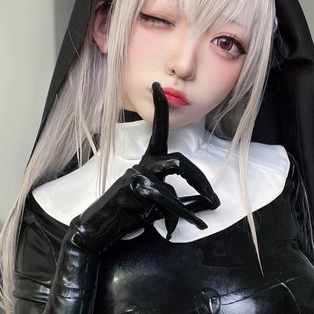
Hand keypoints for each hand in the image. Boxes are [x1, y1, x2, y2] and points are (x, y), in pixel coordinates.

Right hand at [67, 82, 219, 251]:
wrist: (99, 227)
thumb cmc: (129, 214)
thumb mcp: (158, 207)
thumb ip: (180, 201)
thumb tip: (207, 204)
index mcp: (147, 163)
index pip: (157, 132)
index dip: (159, 109)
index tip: (158, 86)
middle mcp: (143, 165)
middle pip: (179, 160)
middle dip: (200, 179)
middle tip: (214, 198)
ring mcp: (138, 176)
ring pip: (176, 169)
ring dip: (199, 187)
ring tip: (211, 204)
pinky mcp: (137, 190)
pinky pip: (170, 201)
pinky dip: (186, 214)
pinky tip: (198, 223)